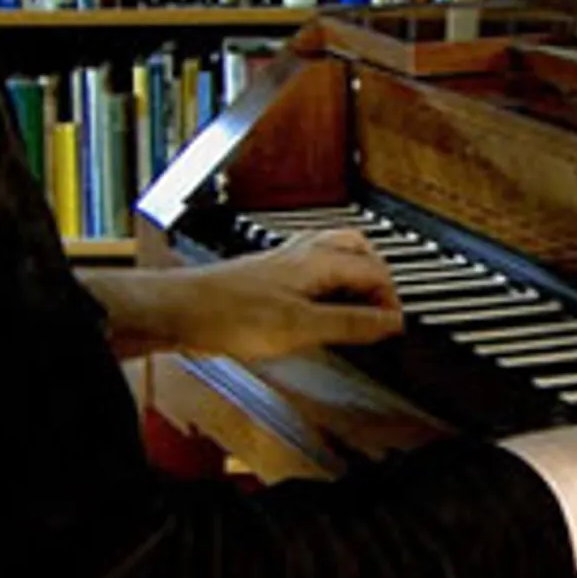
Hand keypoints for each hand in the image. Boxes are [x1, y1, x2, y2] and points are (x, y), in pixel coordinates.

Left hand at [85, 229, 402, 359]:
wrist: (180, 310)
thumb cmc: (230, 315)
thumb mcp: (302, 327)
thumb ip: (350, 324)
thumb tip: (390, 322)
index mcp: (319, 260)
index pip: (375, 271)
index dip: (392, 300)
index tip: (396, 326)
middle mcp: (303, 252)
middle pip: (359, 250)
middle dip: (379, 276)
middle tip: (387, 307)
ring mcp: (283, 258)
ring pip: (334, 251)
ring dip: (355, 272)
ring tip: (363, 300)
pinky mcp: (267, 271)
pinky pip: (313, 263)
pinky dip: (330, 277)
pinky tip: (320, 299)